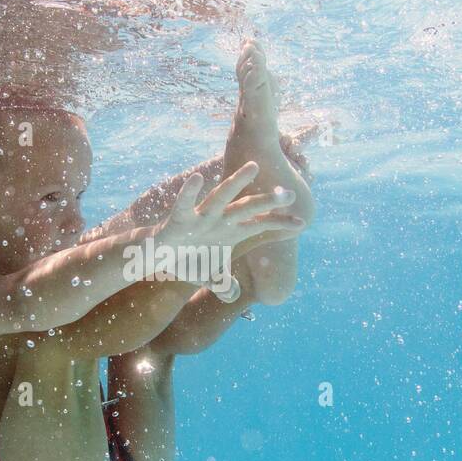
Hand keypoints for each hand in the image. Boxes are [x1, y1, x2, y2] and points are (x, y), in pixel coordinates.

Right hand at [153, 162, 302, 298]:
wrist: (159, 256)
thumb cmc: (187, 259)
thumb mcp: (208, 276)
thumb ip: (222, 284)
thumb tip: (232, 293)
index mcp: (230, 231)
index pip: (260, 225)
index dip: (279, 224)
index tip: (302, 223)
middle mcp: (219, 219)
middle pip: (247, 207)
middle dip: (267, 201)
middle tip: (289, 193)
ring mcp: (201, 217)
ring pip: (222, 196)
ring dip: (236, 182)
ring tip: (253, 167)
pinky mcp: (180, 219)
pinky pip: (185, 203)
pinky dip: (189, 192)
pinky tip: (196, 178)